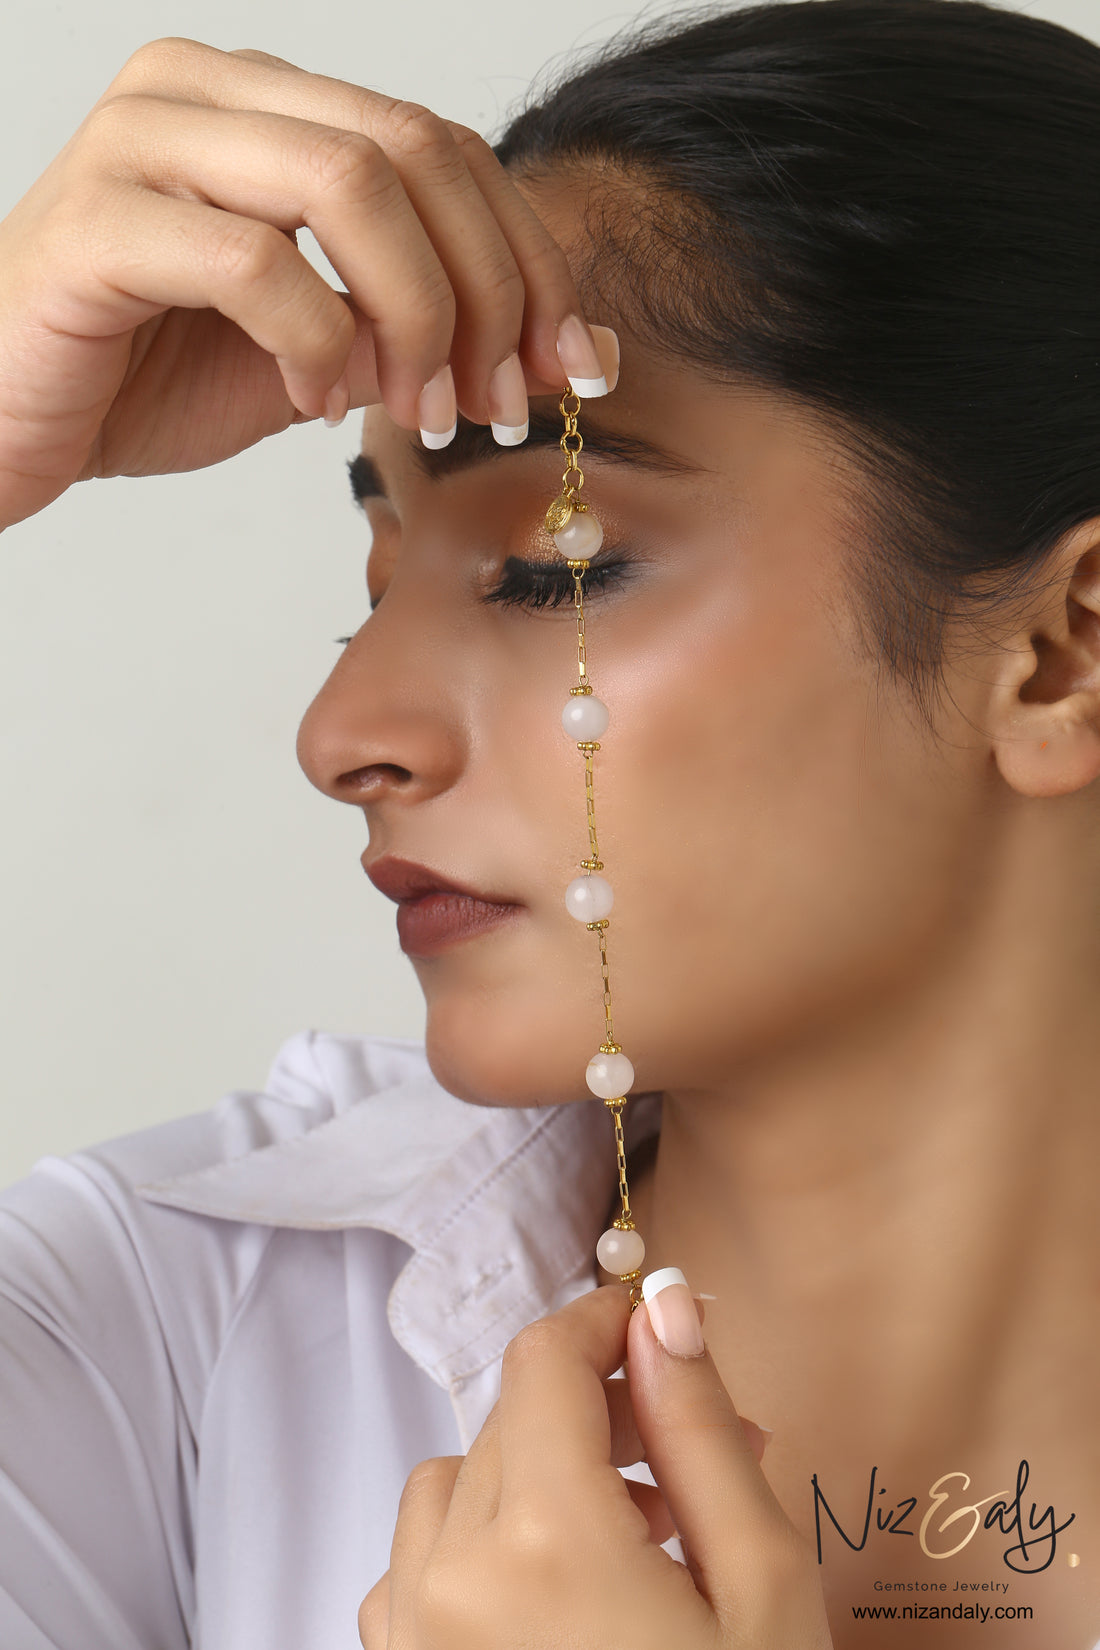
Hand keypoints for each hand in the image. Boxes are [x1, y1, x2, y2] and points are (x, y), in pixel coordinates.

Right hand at [0, 36, 615, 530]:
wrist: (8, 418)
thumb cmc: (152, 374)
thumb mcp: (326, 345)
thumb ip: (421, 321)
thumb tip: (569, 344)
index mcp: (270, 101)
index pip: (447, 147)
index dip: (532, 258)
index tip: (574, 367)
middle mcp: (211, 90)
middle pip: (416, 149)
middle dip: (491, 291)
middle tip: (499, 402)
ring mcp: (146, 139)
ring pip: (347, 180)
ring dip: (417, 314)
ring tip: (417, 411)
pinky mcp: (99, 220)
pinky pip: (253, 262)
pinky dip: (315, 345)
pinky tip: (316, 402)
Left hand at [358, 1281, 833, 1648]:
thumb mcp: (760, 1588)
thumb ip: (700, 1433)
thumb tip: (666, 1309)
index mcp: (544, 1545)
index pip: (544, 1361)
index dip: (603, 1322)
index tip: (655, 1325)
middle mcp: (450, 1582)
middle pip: (510, 1420)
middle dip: (598, 1411)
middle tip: (688, 1452)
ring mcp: (411, 1640)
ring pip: (455, 1484)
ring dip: (533, 1477)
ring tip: (632, 1535)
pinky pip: (417, 1565)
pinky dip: (479, 1548)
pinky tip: (560, 1597)